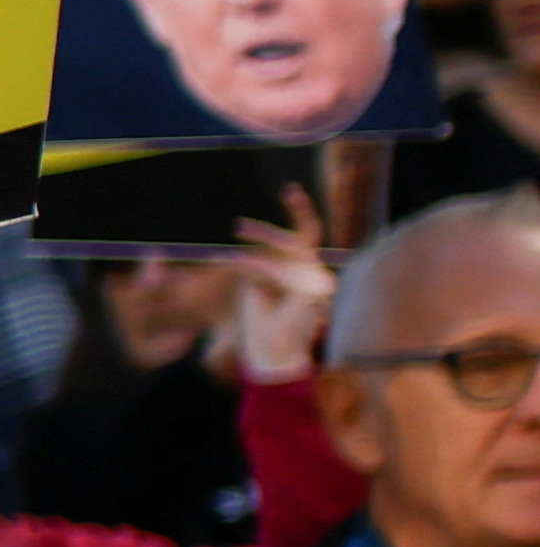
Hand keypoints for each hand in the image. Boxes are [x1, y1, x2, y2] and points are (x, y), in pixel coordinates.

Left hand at [229, 202, 336, 385]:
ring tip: (227, 259)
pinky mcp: (312, 293)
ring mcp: (320, 284)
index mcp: (306, 272)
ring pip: (288, 252)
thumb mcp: (255, 285)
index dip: (299, 211)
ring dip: (256, 254)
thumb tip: (246, 248)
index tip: (288, 190)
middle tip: (238, 226)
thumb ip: (257, 263)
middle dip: (270, 229)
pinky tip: (237, 265)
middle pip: (300, 237)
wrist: (270, 357)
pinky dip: (257, 267)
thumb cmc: (260, 324)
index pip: (308, 234)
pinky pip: (280, 269)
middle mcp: (318, 275)